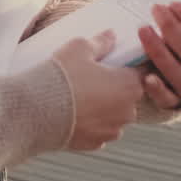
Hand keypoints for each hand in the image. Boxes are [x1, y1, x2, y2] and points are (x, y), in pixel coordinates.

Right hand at [53, 30, 143, 151]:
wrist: (38, 111)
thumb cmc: (62, 75)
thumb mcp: (80, 48)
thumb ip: (100, 42)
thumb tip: (111, 35)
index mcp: (129, 85)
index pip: (141, 73)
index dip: (129, 66)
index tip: (118, 62)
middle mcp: (127, 111)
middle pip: (128, 95)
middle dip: (115, 87)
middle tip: (94, 77)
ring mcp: (112, 130)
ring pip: (114, 115)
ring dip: (104, 107)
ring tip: (81, 96)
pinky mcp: (96, 144)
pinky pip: (99, 130)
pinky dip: (91, 123)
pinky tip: (75, 113)